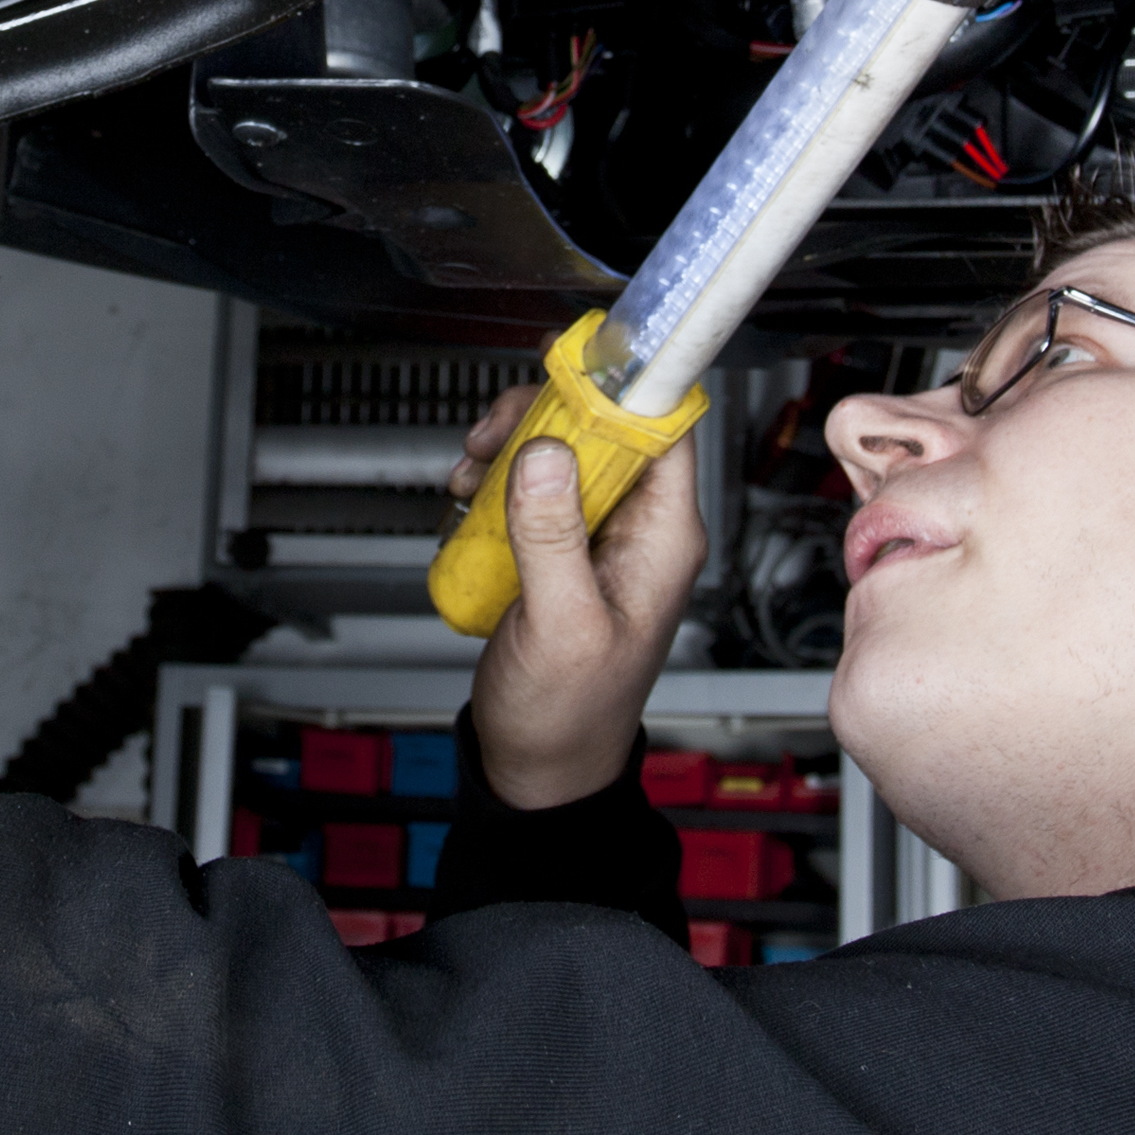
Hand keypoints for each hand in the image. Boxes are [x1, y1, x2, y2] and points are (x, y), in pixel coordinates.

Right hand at [446, 386, 702, 809]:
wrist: (539, 765)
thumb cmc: (568, 715)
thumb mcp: (560, 627)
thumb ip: (552, 538)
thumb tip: (548, 454)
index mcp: (663, 539)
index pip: (665, 428)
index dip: (622, 387)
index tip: (569, 370)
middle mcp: (638, 528)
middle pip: (605, 425)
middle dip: (543, 418)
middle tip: (493, 439)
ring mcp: (597, 535)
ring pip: (564, 448)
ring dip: (511, 448)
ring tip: (473, 476)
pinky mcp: (560, 545)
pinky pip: (534, 484)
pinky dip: (497, 480)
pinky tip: (469, 502)